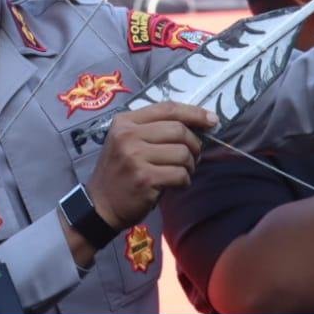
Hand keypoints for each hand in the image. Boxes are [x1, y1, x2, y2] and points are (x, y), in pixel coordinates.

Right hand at [87, 102, 214, 228]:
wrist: (101, 205)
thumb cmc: (120, 172)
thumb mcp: (128, 142)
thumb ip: (154, 130)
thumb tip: (198, 123)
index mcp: (125, 122)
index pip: (167, 108)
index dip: (194, 112)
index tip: (212, 120)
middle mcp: (128, 135)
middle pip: (179, 130)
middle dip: (194, 144)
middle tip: (193, 157)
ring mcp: (135, 157)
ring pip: (182, 153)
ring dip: (190, 166)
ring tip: (181, 173)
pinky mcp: (144, 178)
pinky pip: (180, 174)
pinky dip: (184, 181)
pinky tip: (175, 185)